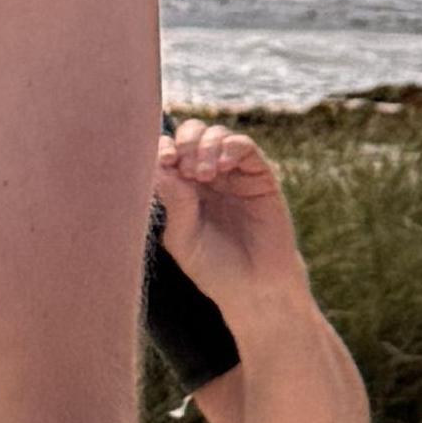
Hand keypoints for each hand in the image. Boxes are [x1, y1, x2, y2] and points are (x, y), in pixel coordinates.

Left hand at [153, 123, 309, 304]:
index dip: (162, 149)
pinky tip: (221, 166)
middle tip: (182, 167)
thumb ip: (174, 203)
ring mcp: (235, 174)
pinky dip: (231, 147)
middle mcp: (208, 177)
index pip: (168, 152)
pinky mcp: (260, 177)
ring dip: (204, 146)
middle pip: (192, 134)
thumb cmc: (214, 268)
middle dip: (184, 142)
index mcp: (182, 189)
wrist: (254, 288)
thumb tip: (161, 168)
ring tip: (201, 174)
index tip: (162, 163)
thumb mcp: (184, 239)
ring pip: (217, 134)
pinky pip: (245, 147)